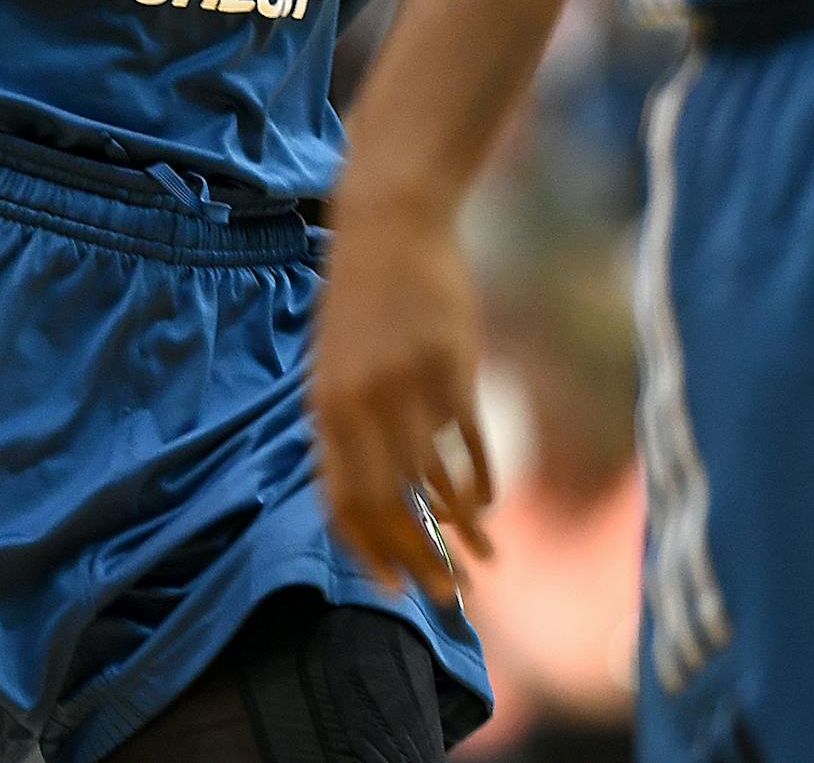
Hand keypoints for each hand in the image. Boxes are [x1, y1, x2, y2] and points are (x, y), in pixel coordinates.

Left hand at [311, 172, 494, 602]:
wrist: (391, 219)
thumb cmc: (363, 293)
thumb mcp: (335, 359)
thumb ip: (344, 422)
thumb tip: (365, 492)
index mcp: (325, 407)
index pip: (341, 502)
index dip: (368, 551)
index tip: (391, 586)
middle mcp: (361, 405)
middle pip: (390, 506)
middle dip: (419, 559)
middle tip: (447, 594)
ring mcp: (409, 387)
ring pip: (437, 484)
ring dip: (462, 531)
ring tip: (485, 559)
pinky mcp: (452, 367)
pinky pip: (470, 443)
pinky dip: (482, 480)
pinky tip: (489, 502)